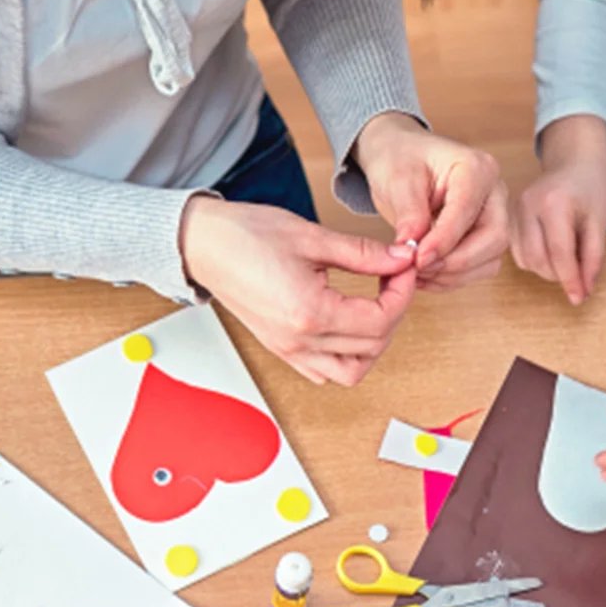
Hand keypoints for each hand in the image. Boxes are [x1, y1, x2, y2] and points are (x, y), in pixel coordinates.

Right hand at [180, 196, 416, 386]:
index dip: (402, 294)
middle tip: (393, 279)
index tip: (403, 268)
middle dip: (394, 313)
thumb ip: (363, 253)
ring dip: (373, 344)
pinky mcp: (281, 349)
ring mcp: (289, 350)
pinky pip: (324, 371)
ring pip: (351, 372)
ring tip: (374, 307)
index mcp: (309, 312)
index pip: (380, 321)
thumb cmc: (246, 234)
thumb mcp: (312, 236)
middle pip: (373, 347)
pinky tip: (349, 324)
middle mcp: (299, 341)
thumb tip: (403, 258)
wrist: (201, 244)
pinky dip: (346, 356)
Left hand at [353, 112, 506, 291]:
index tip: (418, 259)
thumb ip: (409, 214)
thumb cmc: (402, 159)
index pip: (467, 210)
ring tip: (417, 274)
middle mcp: (494, 192)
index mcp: (477, 167)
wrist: (401, 158)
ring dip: (455, 275)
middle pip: (493, 238)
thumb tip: (413, 251)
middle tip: (419, 269)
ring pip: (490, 258)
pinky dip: (454, 278)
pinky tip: (427, 276)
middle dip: (456, 261)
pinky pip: (480, 267)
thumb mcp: (398, 179)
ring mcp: (495, 216)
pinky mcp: (486, 237)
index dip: (444, 240)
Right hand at [509, 113, 605, 304]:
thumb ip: (593, 258)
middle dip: (559, 275)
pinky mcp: (509, 218)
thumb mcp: (600, 222)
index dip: (570, 280)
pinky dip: (536, 261)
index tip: (579, 298)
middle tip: (580, 273)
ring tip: (568, 258)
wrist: (576, 160)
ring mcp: (514, 211)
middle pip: (538, 260)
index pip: (559, 253)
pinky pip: (519, 253)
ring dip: (547, 270)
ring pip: (526, 260)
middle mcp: (527, 206)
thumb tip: (582, 292)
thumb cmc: (592, 187)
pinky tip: (552, 251)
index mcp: (553, 203)